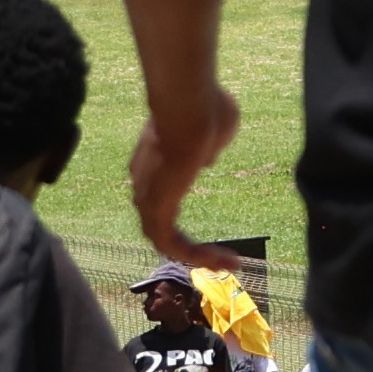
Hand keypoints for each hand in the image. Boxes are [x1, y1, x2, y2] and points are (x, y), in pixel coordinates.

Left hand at [128, 76, 241, 273]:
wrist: (191, 107)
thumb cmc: (205, 109)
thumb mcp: (214, 132)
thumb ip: (209, 148)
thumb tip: (206, 160)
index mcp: (153, 162)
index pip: (160, 198)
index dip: (181, 216)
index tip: (208, 215)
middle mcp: (144, 183)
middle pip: (158, 225)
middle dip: (188, 246)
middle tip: (219, 258)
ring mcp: (147, 197)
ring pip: (165, 240)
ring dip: (196, 256)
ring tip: (228, 264)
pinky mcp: (156, 210)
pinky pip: (173, 244)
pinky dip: (197, 256)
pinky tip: (225, 260)